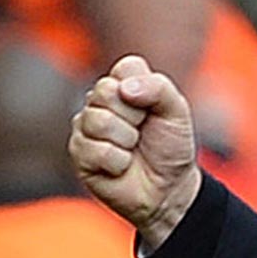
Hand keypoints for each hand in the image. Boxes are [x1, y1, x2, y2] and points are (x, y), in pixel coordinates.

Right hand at [70, 55, 202, 249]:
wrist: (168, 189)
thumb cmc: (170, 148)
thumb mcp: (177, 113)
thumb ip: (159, 88)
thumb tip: (124, 88)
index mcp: (124, 84)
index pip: (126, 68)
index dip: (146, 90)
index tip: (154, 111)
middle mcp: (100, 101)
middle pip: (105, 91)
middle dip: (135, 117)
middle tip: (142, 133)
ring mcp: (85, 126)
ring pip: (98, 121)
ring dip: (126, 141)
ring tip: (132, 149)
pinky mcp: (79, 152)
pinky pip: (95, 149)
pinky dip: (117, 162)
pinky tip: (121, 166)